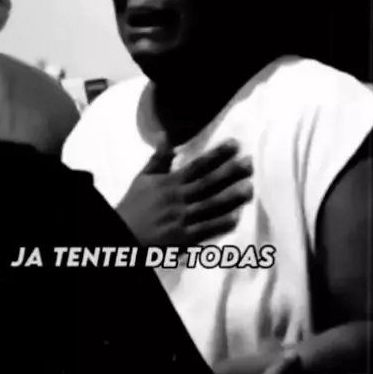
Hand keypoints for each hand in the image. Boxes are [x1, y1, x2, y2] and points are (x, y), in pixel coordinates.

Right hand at [116, 141, 252, 246]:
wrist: (123, 235)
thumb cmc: (134, 206)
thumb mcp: (143, 179)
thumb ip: (159, 158)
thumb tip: (166, 135)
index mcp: (170, 183)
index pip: (197, 165)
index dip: (217, 154)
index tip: (235, 145)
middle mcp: (178, 198)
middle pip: (208, 183)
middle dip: (230, 172)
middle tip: (250, 163)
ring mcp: (182, 219)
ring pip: (211, 205)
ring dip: (231, 197)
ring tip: (249, 188)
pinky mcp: (184, 238)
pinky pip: (206, 230)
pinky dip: (221, 223)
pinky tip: (237, 217)